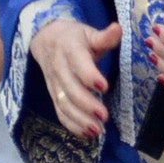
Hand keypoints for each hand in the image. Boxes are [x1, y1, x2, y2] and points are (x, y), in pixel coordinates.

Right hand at [31, 18, 120, 140]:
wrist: (45, 39)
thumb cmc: (74, 38)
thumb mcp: (88, 33)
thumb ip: (104, 37)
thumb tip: (118, 29)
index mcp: (70, 49)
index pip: (77, 63)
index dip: (89, 75)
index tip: (104, 87)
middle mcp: (59, 68)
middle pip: (69, 88)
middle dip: (86, 104)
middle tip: (104, 116)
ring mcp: (55, 83)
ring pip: (63, 104)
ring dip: (79, 119)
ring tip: (97, 131)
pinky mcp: (54, 95)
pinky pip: (60, 112)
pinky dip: (72, 125)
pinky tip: (87, 134)